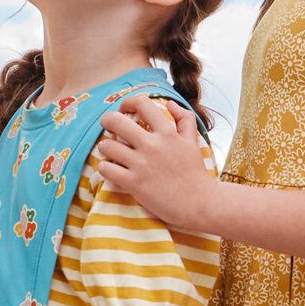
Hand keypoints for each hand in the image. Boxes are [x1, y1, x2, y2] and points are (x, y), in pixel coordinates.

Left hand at [94, 97, 219, 230]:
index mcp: (167, 133)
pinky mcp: (134, 183)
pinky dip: (104, 167)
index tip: (124, 109)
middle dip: (107, 120)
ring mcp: (141, 164)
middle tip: (107, 125)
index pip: (142, 104)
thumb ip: (184, 119)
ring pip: (107, 146)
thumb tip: (170, 103)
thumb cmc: (195, 173)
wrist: (200, 203)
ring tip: (110, 151)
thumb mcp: (193, 141)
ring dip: (105, 147)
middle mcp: (152, 145)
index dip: (128, 102)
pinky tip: (110, 169)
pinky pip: (106, 169)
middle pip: (116, 121)